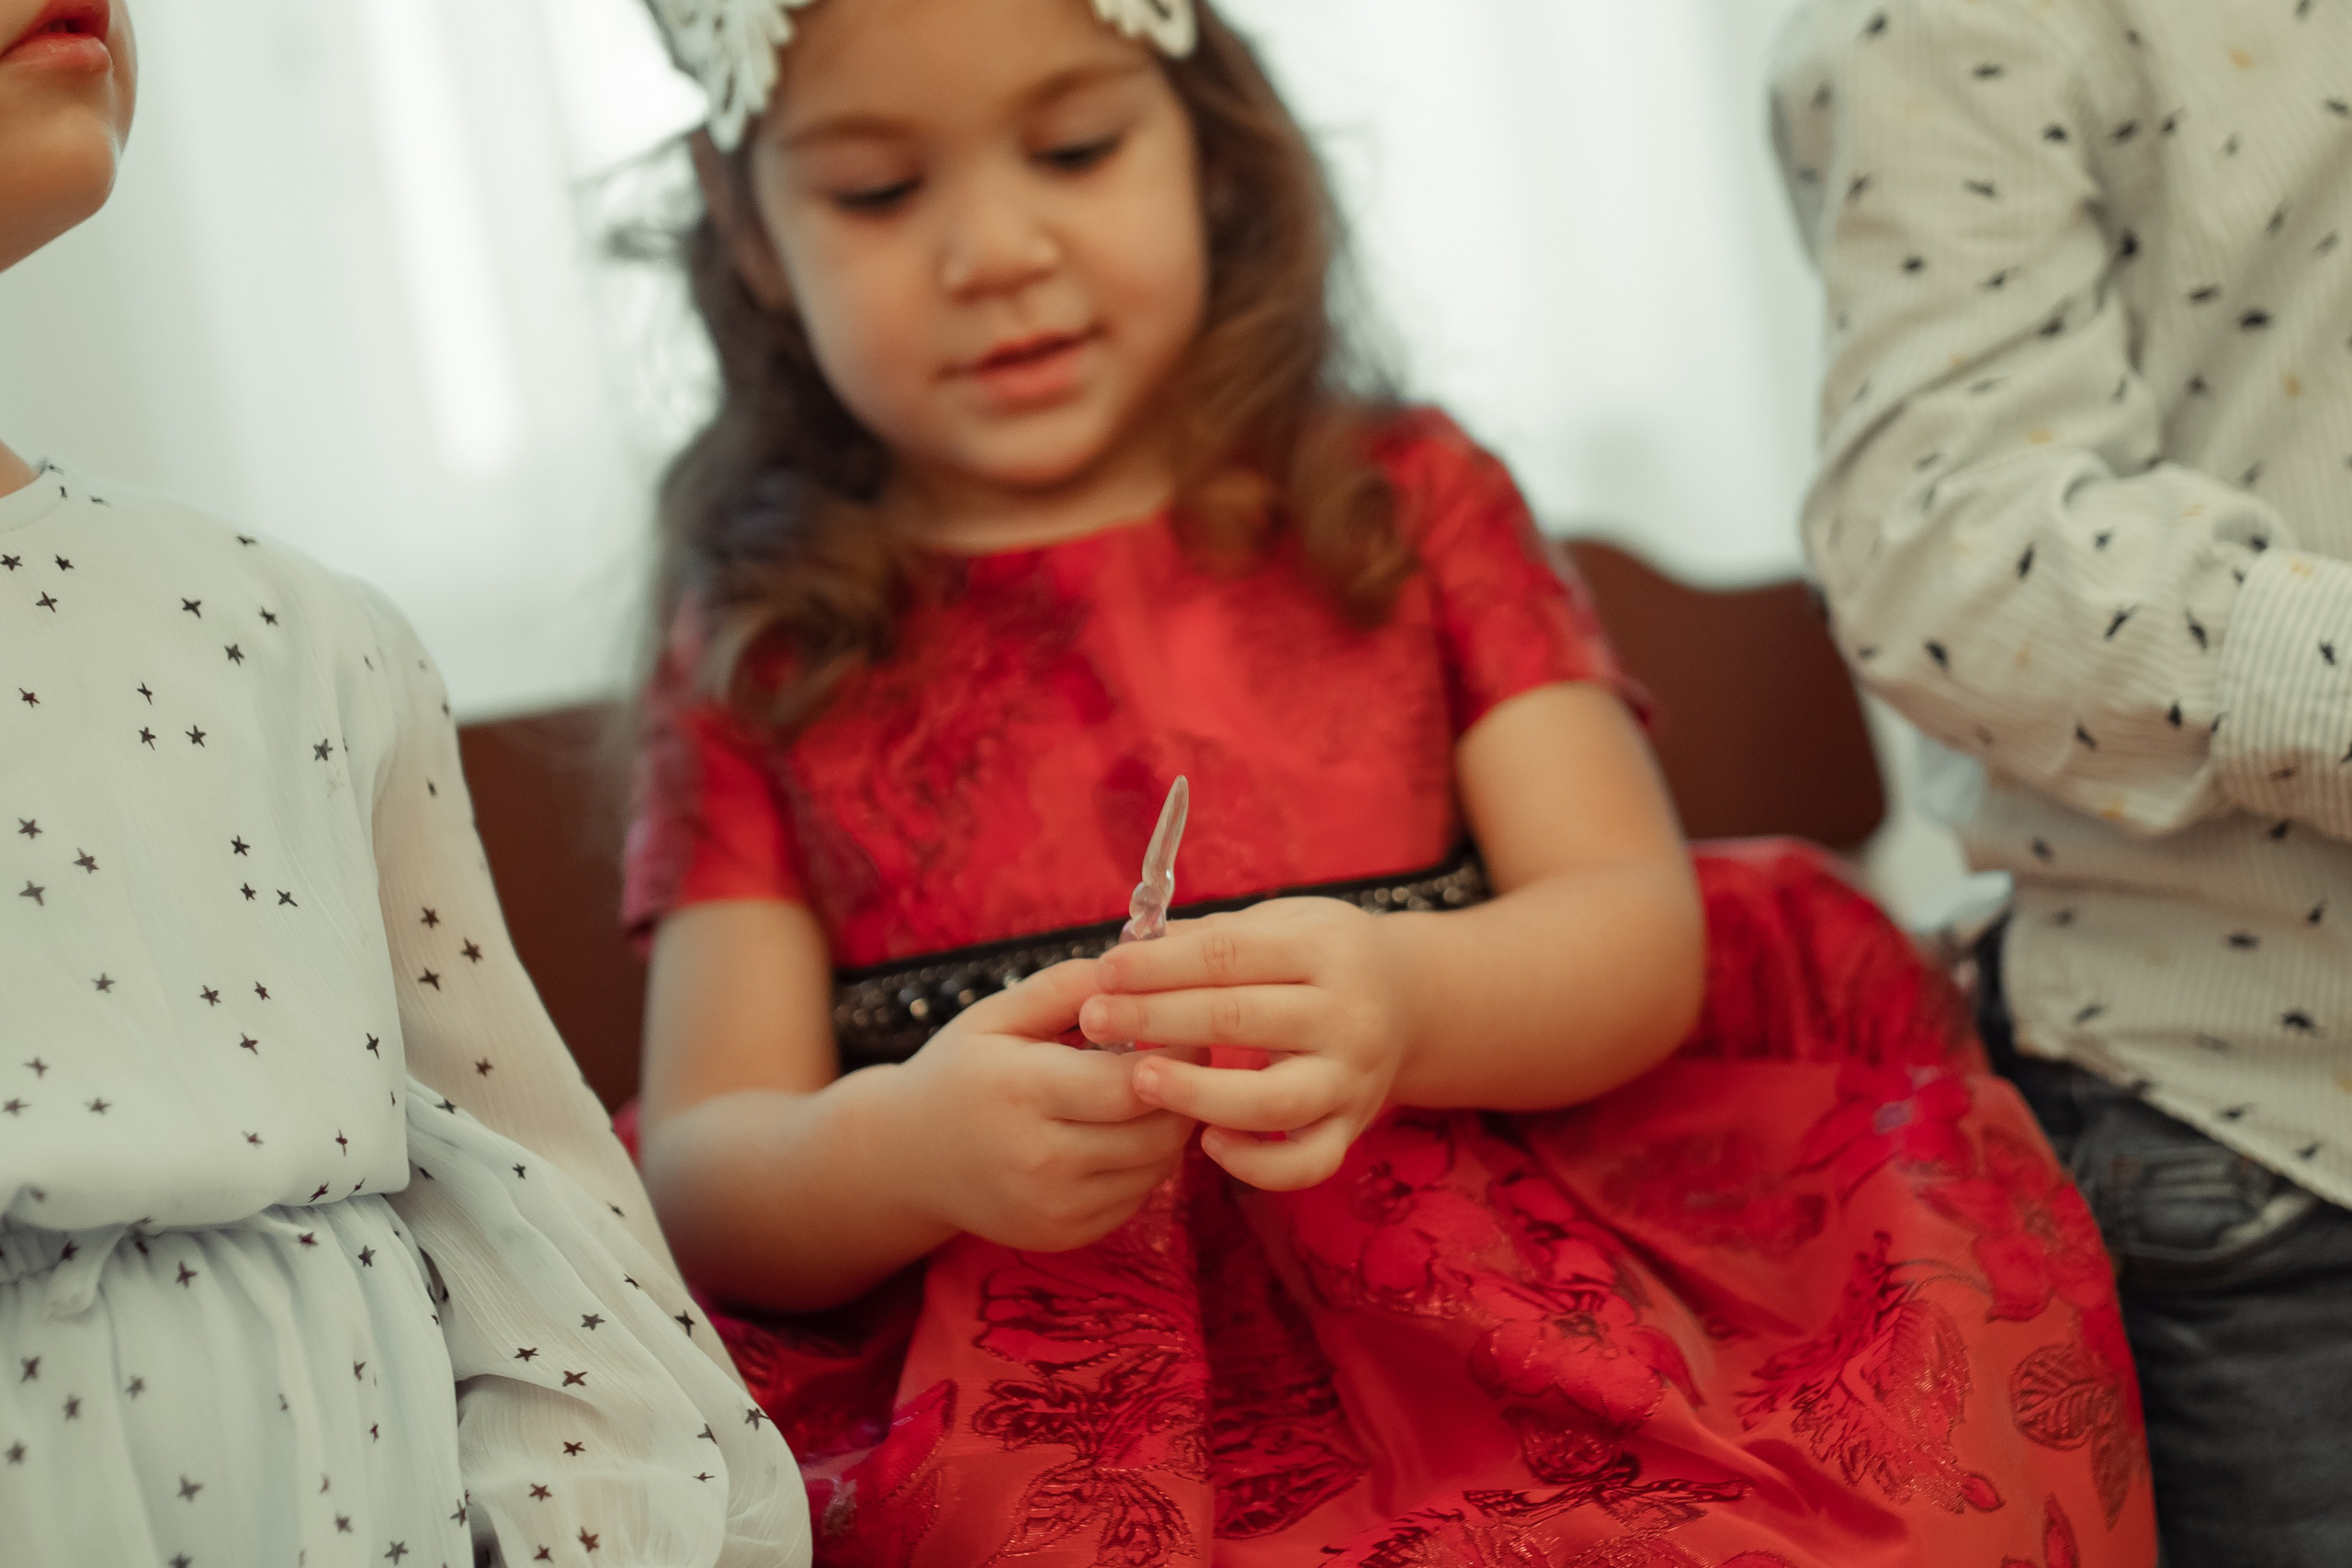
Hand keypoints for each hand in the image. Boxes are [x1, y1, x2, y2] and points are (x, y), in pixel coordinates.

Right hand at [891, 959, 1195, 1251]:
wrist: (908, 1158)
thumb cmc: (960, 1071)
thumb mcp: (998, 1014)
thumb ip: (1069, 987)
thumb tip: (1141, 969)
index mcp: (1024, 1092)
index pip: (1132, 1084)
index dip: (1175, 1055)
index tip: (1188, 1029)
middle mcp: (1040, 1160)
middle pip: (1155, 1132)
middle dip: (1185, 1093)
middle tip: (1187, 1059)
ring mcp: (1054, 1206)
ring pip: (1155, 1167)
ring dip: (1170, 1128)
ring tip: (1155, 1092)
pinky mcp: (1064, 1235)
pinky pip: (1136, 1196)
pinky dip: (1146, 1163)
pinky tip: (1126, 1132)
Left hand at [1078, 899, 1412, 1190]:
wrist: (1411, 998)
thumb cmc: (1320, 956)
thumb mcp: (1281, 925)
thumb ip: (1210, 938)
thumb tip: (1128, 948)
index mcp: (1324, 950)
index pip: (1228, 955)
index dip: (1160, 965)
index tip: (1104, 971)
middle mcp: (1347, 1015)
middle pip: (1239, 1019)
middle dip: (1155, 1019)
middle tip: (1093, 1021)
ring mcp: (1354, 1078)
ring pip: (1271, 1099)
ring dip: (1196, 1092)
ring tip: (1138, 1080)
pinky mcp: (1353, 1127)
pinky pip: (1306, 1162)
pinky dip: (1257, 1163)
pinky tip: (1206, 1144)